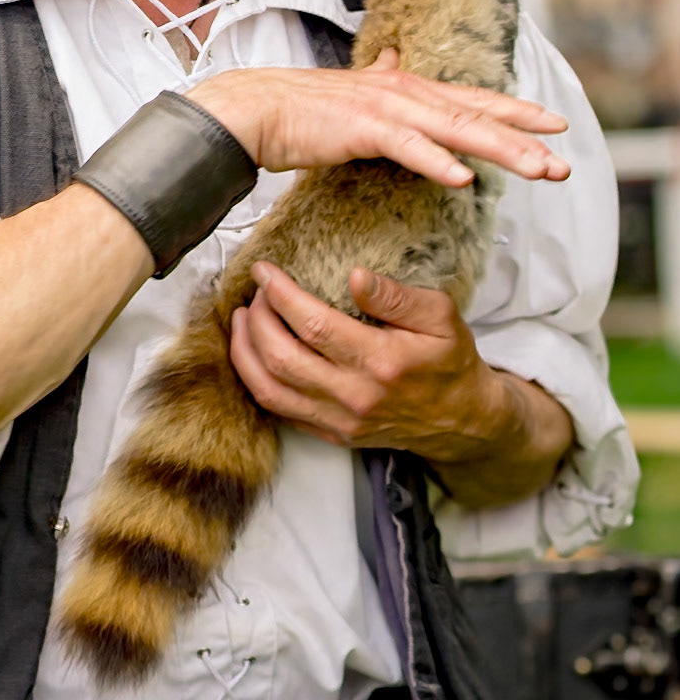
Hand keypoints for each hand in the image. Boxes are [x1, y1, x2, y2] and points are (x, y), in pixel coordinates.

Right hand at [187, 49, 568, 188]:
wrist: (255, 108)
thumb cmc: (300, 108)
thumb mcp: (350, 88)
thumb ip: (379, 75)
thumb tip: (392, 55)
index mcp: (402, 87)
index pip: (470, 99)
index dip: (514, 111)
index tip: (553, 124)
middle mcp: (401, 92)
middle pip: (474, 114)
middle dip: (523, 136)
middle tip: (563, 157)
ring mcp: (384, 109)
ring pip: (455, 129)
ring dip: (499, 149)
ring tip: (536, 168)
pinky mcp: (362, 128)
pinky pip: (408, 148)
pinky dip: (437, 161)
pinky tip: (463, 179)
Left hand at [229, 260, 505, 462]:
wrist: (464, 422)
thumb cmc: (451, 361)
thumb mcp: (441, 316)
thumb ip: (397, 295)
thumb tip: (355, 276)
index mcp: (381, 361)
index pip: (312, 324)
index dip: (279, 293)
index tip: (264, 271)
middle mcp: (354, 396)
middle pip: (280, 357)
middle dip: (256, 318)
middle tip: (256, 293)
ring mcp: (340, 421)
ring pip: (269, 390)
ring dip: (244, 351)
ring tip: (241, 319)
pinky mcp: (332, 435)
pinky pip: (279, 410)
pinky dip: (256, 380)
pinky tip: (253, 353)